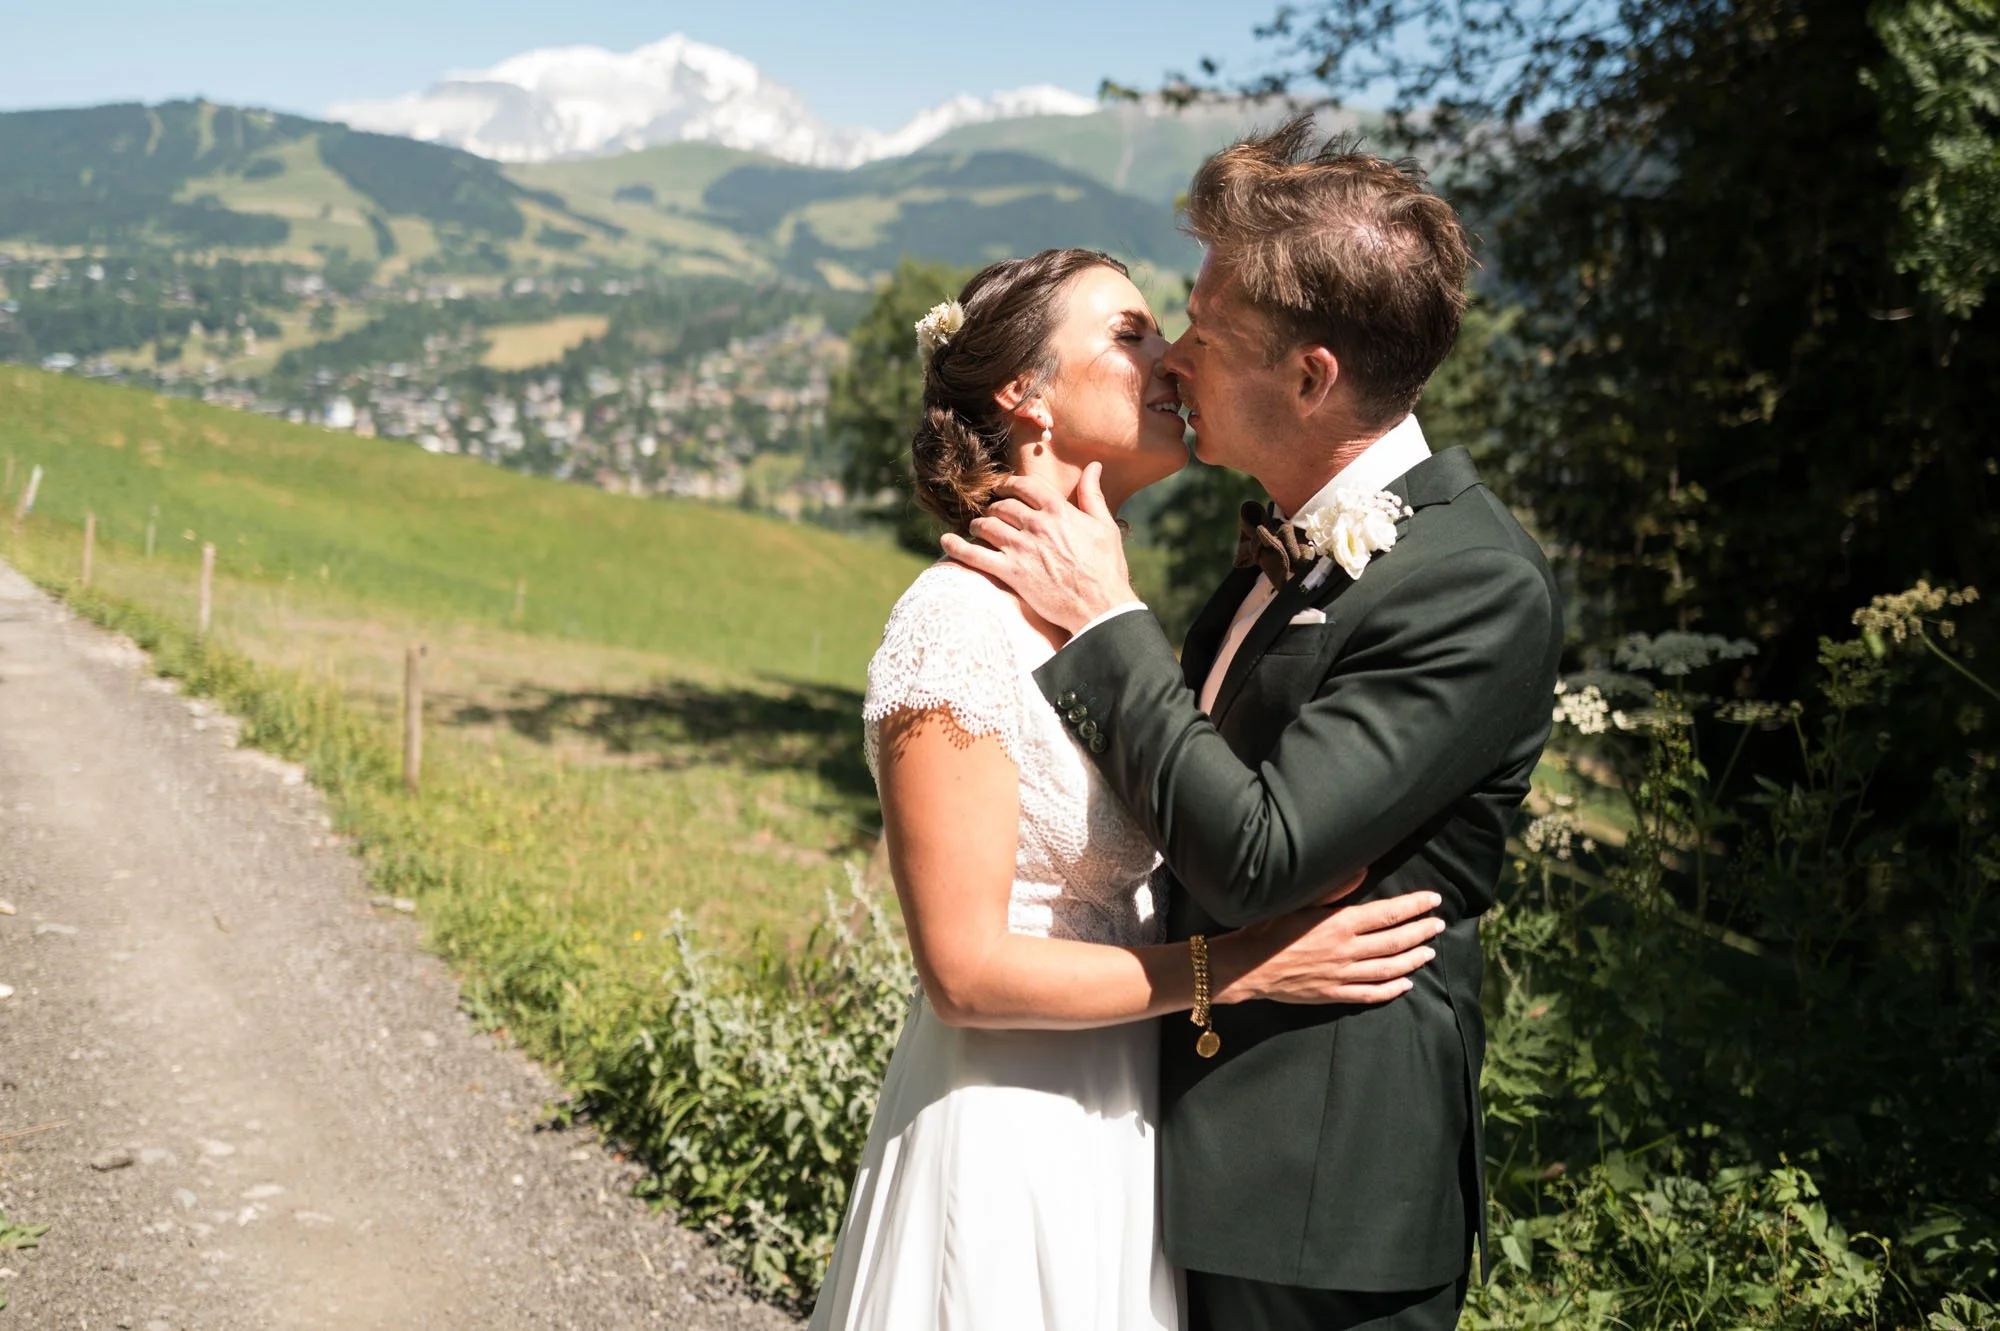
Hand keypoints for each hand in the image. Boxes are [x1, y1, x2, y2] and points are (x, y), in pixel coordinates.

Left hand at [940, 463, 1135, 634]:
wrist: (1100, 606)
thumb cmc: (1106, 568)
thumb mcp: (1104, 526)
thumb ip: (1092, 495)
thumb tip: (1093, 466)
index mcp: (1058, 510)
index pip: (1024, 486)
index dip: (1008, 484)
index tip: (1001, 487)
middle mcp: (1036, 525)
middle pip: (1002, 506)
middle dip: (993, 507)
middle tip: (989, 512)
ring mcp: (1021, 548)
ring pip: (986, 525)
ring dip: (978, 524)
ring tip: (975, 528)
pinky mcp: (1011, 572)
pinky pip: (975, 556)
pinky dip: (956, 547)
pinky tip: (945, 542)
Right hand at [1213, 886, 1444, 1005]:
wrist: (1246, 966)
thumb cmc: (1268, 927)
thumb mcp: (1300, 900)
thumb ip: (1335, 888)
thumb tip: (1362, 871)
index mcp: (1340, 923)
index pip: (1389, 914)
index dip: (1414, 907)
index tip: (1433, 901)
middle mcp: (1347, 950)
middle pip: (1395, 941)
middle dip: (1421, 932)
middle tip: (1439, 925)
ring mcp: (1342, 975)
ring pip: (1389, 968)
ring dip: (1412, 960)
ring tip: (1429, 952)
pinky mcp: (1333, 994)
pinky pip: (1370, 994)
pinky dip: (1391, 990)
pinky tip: (1405, 984)